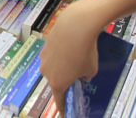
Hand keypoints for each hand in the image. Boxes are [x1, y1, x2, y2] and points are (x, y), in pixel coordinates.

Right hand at [40, 1, 101, 115]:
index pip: (59, 102)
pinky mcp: (44, 45)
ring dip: (61, 67)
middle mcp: (46, 72)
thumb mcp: (91, 70)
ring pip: (52, 67)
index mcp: (57, 84)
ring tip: (74, 59)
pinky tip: (70, 48)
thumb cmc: (85, 51)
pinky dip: (59, 55)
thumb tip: (80, 74)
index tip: (67, 112)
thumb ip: (85, 77)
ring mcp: (44, 58)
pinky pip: (52, 55)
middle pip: (55, 82)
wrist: (76, 26)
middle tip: (75, 78)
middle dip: (64, 82)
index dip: (64, 108)